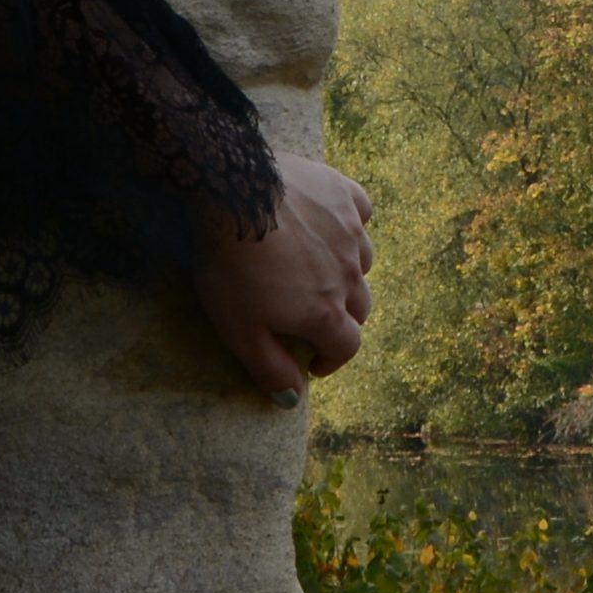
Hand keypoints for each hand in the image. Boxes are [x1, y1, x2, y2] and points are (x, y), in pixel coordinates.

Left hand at [192, 149, 372, 401]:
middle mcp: (348, 274)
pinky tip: (332, 226)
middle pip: (361, 306)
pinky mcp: (342, 194)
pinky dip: (352, 224)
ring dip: (348, 272)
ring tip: (320, 269)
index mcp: (325, 313)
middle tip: (313, 317)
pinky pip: (361, 214)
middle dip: (342, 319)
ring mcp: (349, 232)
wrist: (228, 193)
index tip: (315, 361)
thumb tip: (293, 400)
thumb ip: (270, 369)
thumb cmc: (231, 267)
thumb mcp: (240, 331)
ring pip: (364, 261)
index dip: (332, 359)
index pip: (348, 347)